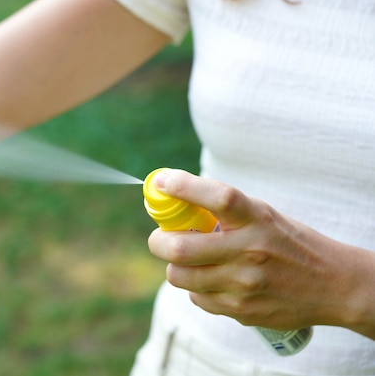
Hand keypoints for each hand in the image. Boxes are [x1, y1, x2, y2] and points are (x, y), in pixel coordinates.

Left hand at [147, 169, 374, 335]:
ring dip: (175, 267)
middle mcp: (250, 251)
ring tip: (188, 260)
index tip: (161, 182)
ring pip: (179, 276)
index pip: (218, 198)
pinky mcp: (241, 310)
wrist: (333, 286)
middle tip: (160, 238)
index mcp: (257, 219)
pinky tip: (213, 280)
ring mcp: (244, 284)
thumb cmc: (288, 243)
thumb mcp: (262, 216)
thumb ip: (223, 211)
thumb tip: (173, 200)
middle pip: (181, 248)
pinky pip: (196, 298)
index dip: (185, 187)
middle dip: (158, 241)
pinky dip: (195, 288)